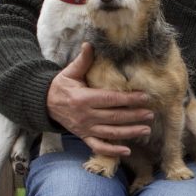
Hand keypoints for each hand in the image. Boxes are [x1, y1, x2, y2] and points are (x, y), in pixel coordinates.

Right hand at [47, 42, 151, 156]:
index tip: (145, 97)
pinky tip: (127, 151)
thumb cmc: (61, 86)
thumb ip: (82, 60)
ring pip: (110, 133)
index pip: (110, 99)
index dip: (128, 99)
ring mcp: (85, 128)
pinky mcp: (83, 137)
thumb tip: (89, 44)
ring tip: (146, 130)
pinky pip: (98, 147)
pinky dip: (112, 151)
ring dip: (129, 132)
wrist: (44, 104)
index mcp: (83, 98)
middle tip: (151, 114)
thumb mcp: (69, 72)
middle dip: (134, 116)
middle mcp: (85, 116)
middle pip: (114, 117)